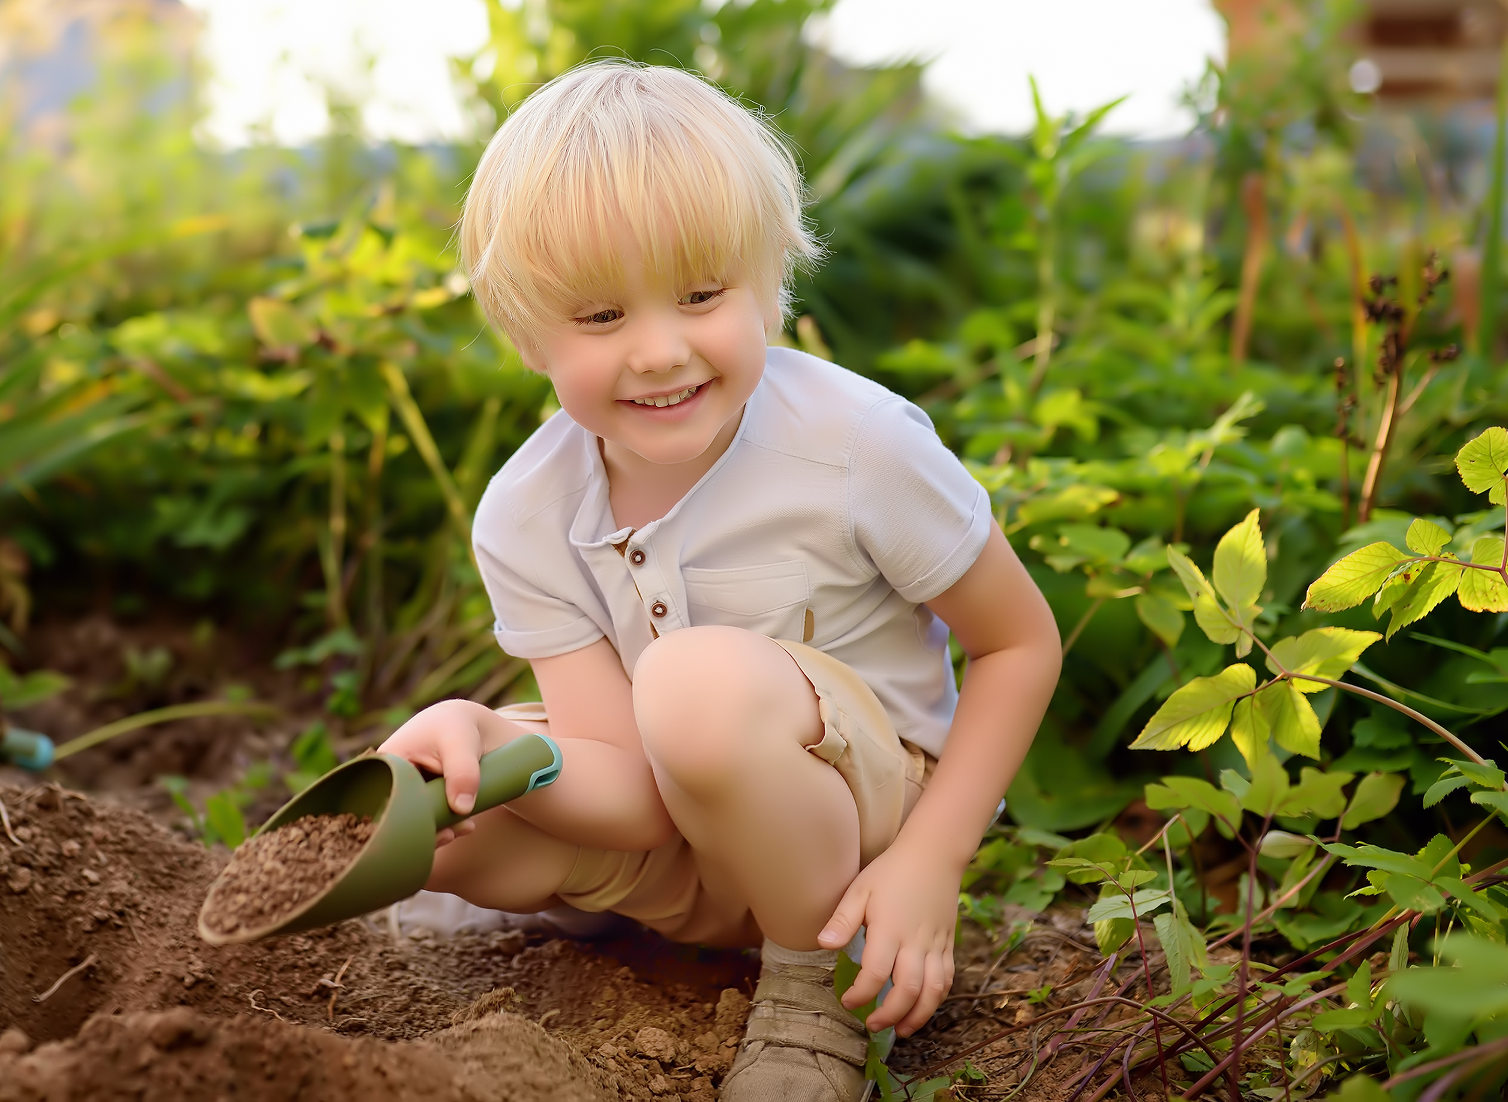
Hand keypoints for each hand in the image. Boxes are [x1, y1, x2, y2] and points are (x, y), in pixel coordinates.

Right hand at [378, 699, 492, 846]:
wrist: (465, 724)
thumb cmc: (457, 728)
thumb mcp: (461, 744)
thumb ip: (463, 772)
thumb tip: (461, 809)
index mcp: (386, 762)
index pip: (388, 801)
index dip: (410, 822)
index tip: (439, 831)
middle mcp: (387, 780)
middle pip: (399, 816)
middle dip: (426, 831)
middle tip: (452, 835)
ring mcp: (401, 792)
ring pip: (413, 822)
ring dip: (438, 831)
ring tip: (465, 828)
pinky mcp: (416, 799)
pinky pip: (425, 820)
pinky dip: (443, 827)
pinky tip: (465, 827)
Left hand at [817, 841, 961, 1036]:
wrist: (933, 854)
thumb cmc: (891, 871)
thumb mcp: (860, 889)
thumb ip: (843, 919)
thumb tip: (822, 945)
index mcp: (890, 929)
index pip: (876, 973)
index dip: (861, 993)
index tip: (847, 1001)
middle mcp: (916, 941)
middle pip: (907, 989)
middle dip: (889, 1014)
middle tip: (871, 1023)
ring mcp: (936, 945)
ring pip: (933, 991)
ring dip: (917, 1016)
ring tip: (900, 1030)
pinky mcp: (948, 945)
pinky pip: (947, 979)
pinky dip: (936, 1000)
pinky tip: (922, 1009)